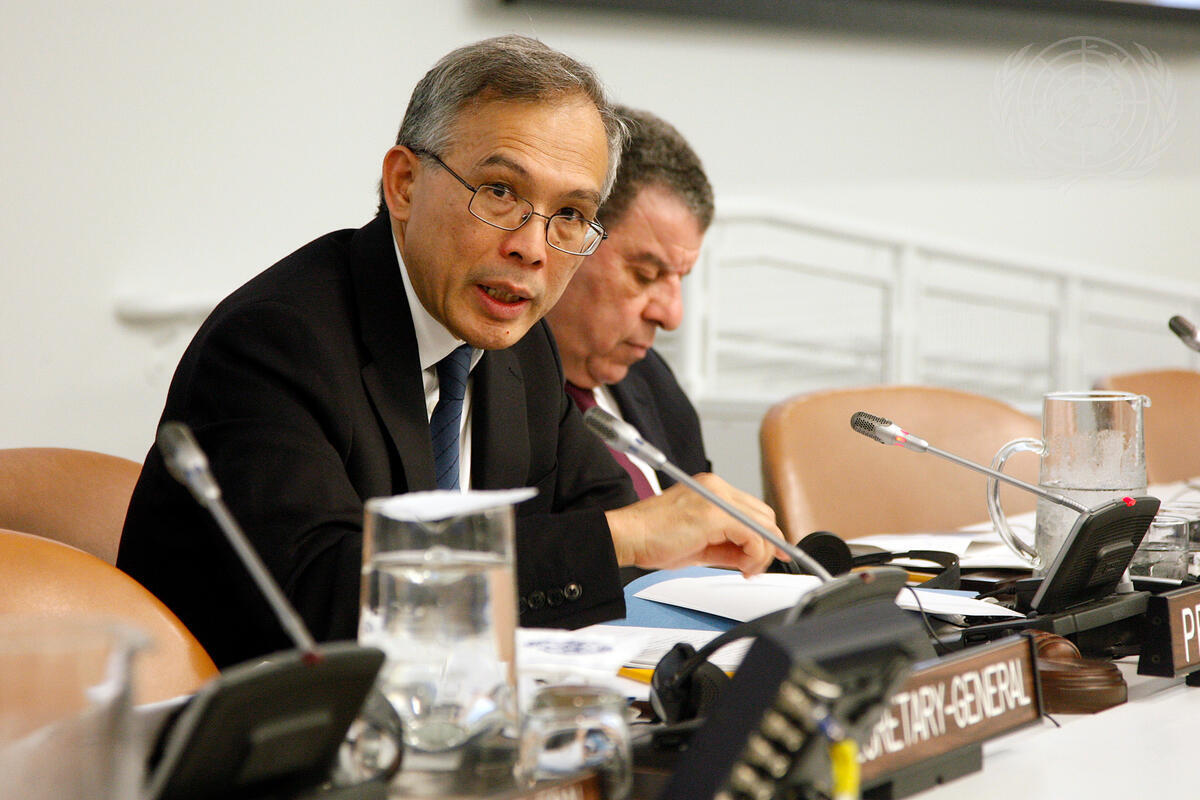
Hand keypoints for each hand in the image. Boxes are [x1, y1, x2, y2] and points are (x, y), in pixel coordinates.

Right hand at [604, 473, 787, 577]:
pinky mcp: (716, 514)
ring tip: (744, 569)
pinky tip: (741, 566)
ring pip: (763, 524)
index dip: (766, 535)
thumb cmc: (652, 538)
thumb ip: (727, 545)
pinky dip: (754, 554)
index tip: (770, 555)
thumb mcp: (698, 542)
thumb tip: (749, 556)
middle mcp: (717, 488)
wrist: (627, 536)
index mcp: (711, 489)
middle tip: (753, 567)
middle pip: (764, 515)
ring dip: (761, 552)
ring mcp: (717, 499)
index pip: (752, 510)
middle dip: (767, 544)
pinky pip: (753, 534)